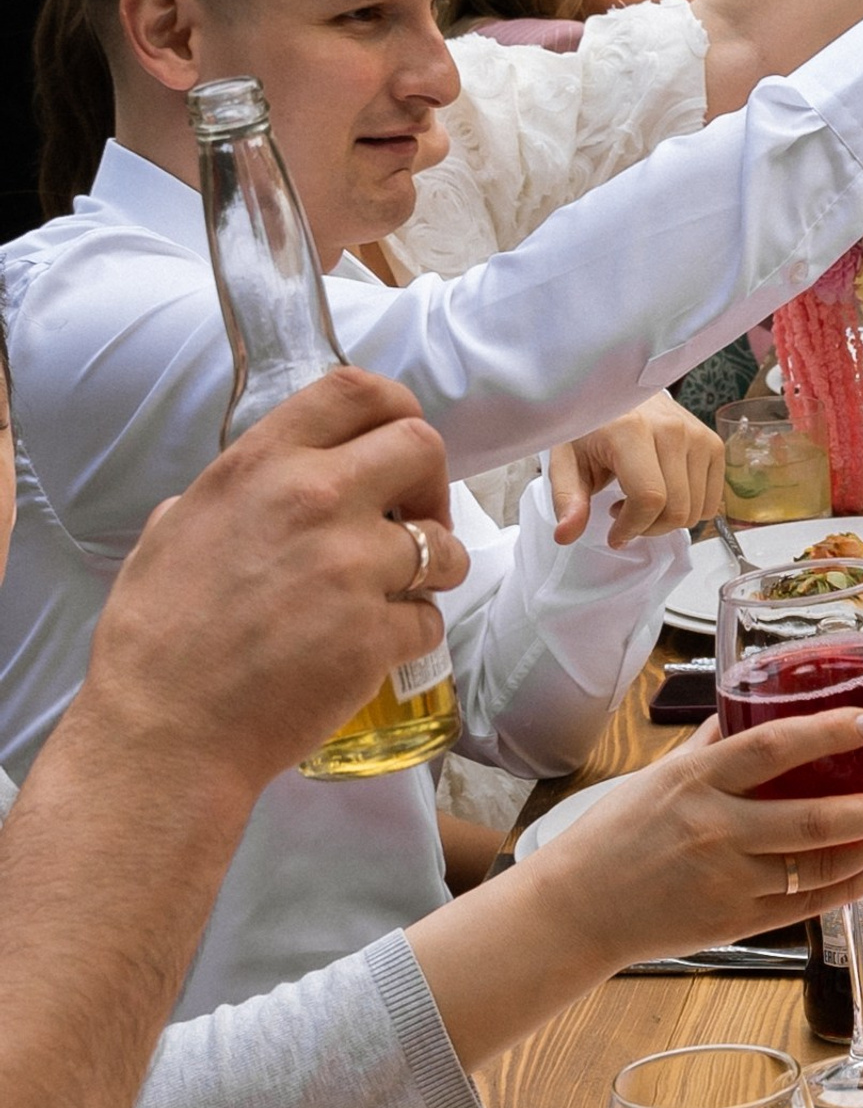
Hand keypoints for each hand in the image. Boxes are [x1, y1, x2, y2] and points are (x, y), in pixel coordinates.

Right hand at [83, 368, 469, 794]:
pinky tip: (374, 649)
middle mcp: (314, 500)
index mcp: (261, 467)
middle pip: (422, 446)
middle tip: (412, 521)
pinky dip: (412, 633)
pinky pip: (428, 618)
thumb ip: (217, 500)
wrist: (160, 741)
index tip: (393, 447)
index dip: (392, 407)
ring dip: (434, 566)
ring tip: (400, 593)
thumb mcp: (168, 540)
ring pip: (443, 542)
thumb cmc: (152, 644)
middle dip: (430, 482)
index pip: (354, 389)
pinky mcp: (375, 632)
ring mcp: (352, 566)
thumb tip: (238, 489)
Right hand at [521, 710, 862, 963]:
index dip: (830, 730)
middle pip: (812, 817)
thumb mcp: (659, 774)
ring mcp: (727, 880)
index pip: (775, 746)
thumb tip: (749, 707)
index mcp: (697, 780)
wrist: (574, 911)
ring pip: (816, 867)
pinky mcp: (732, 923)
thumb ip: (710, 743)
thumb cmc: (614, 835)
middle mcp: (717, 830)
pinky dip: (845, 891)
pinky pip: (803, 908)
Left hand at [551, 393, 726, 548]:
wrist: (621, 392)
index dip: (632, 527)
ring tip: (643, 501)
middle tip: (625, 517)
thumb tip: (566, 534)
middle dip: (649, 528)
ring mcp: (697, 434)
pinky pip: (712, 500)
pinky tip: (666, 493)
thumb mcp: (567, 461)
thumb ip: (566, 499)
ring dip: (668, 519)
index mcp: (632, 430)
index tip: (613, 533)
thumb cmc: (593, 428)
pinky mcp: (712, 442)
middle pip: (677, 509)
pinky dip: (690, 509)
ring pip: (696, 509)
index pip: (649, 498)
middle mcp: (672, 429)